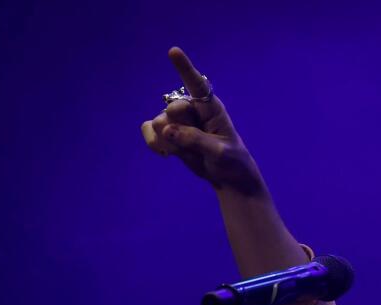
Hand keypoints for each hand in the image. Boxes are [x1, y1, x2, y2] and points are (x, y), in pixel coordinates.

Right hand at [141, 47, 264, 193]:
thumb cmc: (231, 161)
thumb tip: (168, 130)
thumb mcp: (219, 152)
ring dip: (170, 142)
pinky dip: (155, 143)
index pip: (197, 84)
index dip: (184, 68)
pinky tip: (168, 153)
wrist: (227, 177)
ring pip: (159, 123)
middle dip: (180, 127)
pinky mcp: (168, 133)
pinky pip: (149, 131)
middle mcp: (192, 109)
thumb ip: (195, 139)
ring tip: (187, 152)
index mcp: (211, 107)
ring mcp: (178, 121)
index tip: (173, 51)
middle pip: (173, 109)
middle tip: (196, 142)